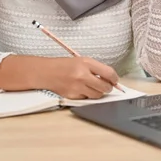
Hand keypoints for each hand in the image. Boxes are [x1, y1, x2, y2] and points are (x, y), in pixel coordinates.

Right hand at [0, 54, 118, 99]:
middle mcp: (82, 75)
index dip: (115, 79)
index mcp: (86, 63)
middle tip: (106, 85)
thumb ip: (95, 68)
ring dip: (98, 92)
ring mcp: (77, 87)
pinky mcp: (73, 96)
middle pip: (105, 87)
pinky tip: (82, 89)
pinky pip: (87, 98)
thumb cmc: (64, 65)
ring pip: (97, 95)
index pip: (108, 73)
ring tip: (93, 87)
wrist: (46, 72)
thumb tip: (110, 78)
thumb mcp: (81, 61)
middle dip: (108, 87)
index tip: (115, 80)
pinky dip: (87, 95)